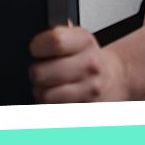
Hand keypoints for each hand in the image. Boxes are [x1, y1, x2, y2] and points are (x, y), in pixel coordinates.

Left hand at [28, 25, 144, 101]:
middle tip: (43, 71)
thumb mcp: (76, 38)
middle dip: (36, 73)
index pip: (54, 41)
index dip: (38, 46)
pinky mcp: (84, 110)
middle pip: (41, 72)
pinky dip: (52, 105)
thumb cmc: (87, 59)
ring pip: (45, 95)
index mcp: (84, 41)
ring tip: (50, 86)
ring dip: (42, 92)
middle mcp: (89, 65)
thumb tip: (35, 38)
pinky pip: (54, 109)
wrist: (110, 79)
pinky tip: (58, 97)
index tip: (36, 49)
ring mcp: (88, 90)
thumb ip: (55, 34)